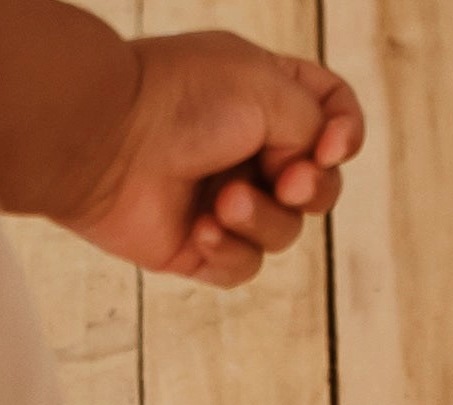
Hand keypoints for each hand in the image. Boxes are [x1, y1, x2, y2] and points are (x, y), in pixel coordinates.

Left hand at [60, 32, 364, 287]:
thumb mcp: (270, 89)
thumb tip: (311, 166)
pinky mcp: (196, 246)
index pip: (333, 116)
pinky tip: (197, 230)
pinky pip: (243, 267)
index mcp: (268, 95)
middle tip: (287, 181)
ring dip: (262, 219)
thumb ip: (314, 123)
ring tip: (223, 201)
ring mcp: (223, 198)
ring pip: (284, 232)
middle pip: (317, 186)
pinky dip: (228, 252)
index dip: (345, 136)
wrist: (107, 142)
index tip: (331, 146)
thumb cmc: (182, 101)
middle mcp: (249, 147)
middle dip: (310, 188)